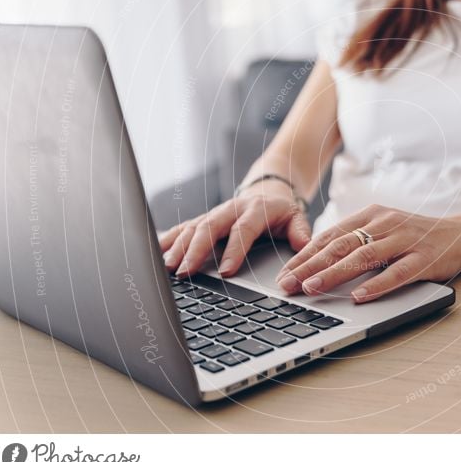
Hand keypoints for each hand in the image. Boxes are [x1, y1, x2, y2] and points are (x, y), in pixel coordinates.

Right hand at [159, 180, 311, 276]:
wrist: (269, 189)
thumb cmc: (282, 210)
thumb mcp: (296, 218)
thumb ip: (300, 232)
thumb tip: (305, 247)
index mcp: (255, 210)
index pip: (243, 231)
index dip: (234, 250)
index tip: (226, 271)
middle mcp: (231, 209)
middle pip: (210, 227)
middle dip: (196, 250)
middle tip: (185, 271)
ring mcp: (215, 213)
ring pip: (193, 227)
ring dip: (179, 246)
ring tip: (168, 266)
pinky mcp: (204, 218)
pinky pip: (183, 227)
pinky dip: (169, 238)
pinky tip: (155, 251)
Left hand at [274, 204, 460, 302]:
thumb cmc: (415, 236)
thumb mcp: (382, 230)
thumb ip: (354, 241)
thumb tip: (315, 262)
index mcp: (370, 215)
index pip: (330, 236)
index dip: (304, 256)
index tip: (283, 274)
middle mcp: (385, 224)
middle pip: (340, 246)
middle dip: (309, 266)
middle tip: (286, 284)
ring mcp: (405, 240)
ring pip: (364, 258)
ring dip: (334, 274)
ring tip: (312, 288)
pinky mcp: (424, 258)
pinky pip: (398, 273)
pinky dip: (377, 285)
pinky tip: (359, 296)